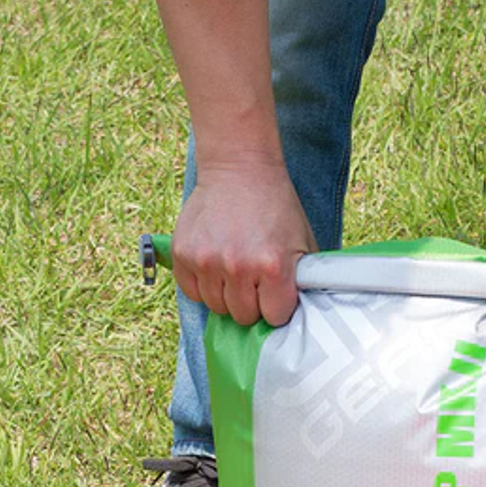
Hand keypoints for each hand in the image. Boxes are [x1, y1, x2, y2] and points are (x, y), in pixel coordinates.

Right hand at [172, 158, 316, 325]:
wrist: (240, 170)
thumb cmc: (276, 208)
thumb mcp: (303, 243)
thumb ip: (302, 281)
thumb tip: (302, 313)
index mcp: (272, 266)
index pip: (274, 316)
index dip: (277, 306)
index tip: (276, 292)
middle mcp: (237, 266)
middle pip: (244, 316)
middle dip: (252, 303)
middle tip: (255, 280)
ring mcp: (206, 261)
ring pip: (216, 307)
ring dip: (227, 295)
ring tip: (235, 269)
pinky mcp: (182, 253)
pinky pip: (191, 292)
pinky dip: (203, 285)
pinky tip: (215, 266)